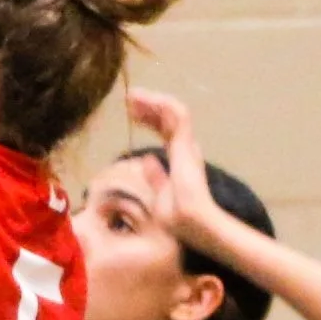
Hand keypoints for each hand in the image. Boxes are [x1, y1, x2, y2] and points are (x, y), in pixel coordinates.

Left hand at [125, 89, 219, 250]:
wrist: (192, 223)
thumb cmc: (178, 218)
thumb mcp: (159, 196)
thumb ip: (155, 177)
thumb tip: (146, 161)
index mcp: (180, 158)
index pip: (164, 131)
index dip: (149, 119)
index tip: (131, 114)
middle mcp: (186, 148)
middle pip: (166, 119)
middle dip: (147, 107)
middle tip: (128, 100)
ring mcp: (187, 145)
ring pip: (171, 111)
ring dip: (151, 101)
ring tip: (131, 96)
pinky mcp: (186, 144)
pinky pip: (177, 114)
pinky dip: (161, 103)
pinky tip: (144, 99)